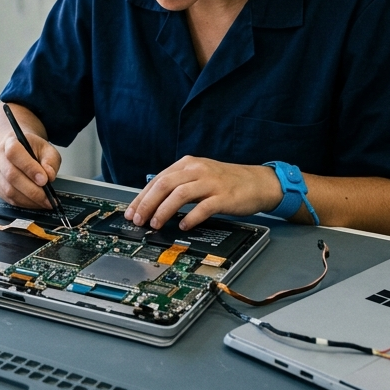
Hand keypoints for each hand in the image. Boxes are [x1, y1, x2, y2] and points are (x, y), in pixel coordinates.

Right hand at [0, 130, 61, 209]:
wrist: (20, 149)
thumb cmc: (32, 148)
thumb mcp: (47, 148)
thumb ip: (51, 160)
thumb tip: (49, 176)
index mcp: (10, 142)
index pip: (14, 153)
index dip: (29, 168)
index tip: (44, 180)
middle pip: (11, 175)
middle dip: (32, 190)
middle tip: (48, 197)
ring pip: (9, 190)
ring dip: (29, 199)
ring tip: (44, 202)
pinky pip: (9, 199)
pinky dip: (24, 203)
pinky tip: (35, 202)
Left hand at [124, 156, 282, 230]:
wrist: (258, 182)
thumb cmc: (227, 182)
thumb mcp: (200, 175)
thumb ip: (179, 184)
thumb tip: (152, 202)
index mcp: (188, 164)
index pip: (158, 179)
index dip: (142, 196)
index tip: (132, 211)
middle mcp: (197, 170)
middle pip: (165, 184)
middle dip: (147, 203)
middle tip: (139, 219)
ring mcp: (211, 182)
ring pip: (180, 194)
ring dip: (164, 210)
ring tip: (155, 224)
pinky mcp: (224, 196)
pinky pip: (203, 207)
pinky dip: (190, 217)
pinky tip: (183, 225)